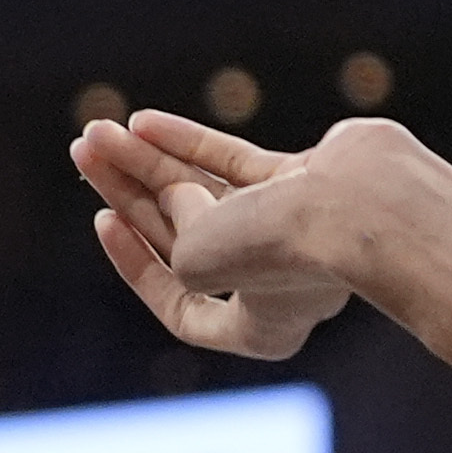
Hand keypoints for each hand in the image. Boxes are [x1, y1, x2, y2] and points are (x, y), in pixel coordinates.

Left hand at [71, 111, 362, 361]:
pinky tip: (144, 123)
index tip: (103, 223)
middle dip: (131, 194)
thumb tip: (181, 189)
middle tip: (83, 152)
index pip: (184, 306)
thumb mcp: (199, 257)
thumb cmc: (282, 253)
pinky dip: (190, 143)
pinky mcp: (309, 181)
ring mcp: (297, 229)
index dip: (136, 266)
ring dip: (151, 161)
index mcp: (260, 329)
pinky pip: (236, 163)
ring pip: (207, 193)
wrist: (368, 205)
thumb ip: (182, 226)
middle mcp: (278, 283)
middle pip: (185, 238)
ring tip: (99, 130)